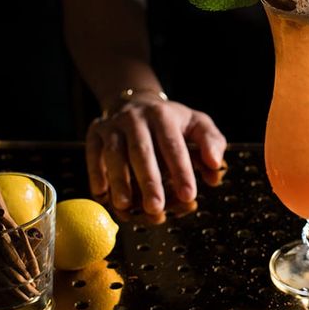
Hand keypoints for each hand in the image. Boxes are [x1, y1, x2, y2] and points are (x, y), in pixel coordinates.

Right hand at [86, 98, 226, 213]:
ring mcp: (113, 125)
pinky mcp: (95, 133)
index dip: (181, 171)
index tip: (189, 195)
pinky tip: (102, 194)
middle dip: (149, 181)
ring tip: (126, 206)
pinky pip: (93, 154)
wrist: (136, 101)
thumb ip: (212, 143)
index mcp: (163, 115)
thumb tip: (215, 166)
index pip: (173, 145)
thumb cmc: (172, 121)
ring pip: (115, 154)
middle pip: (142, 150)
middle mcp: (136, 118)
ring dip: (120, 181)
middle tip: (156, 208)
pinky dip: (96, 174)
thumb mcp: (197, 124)